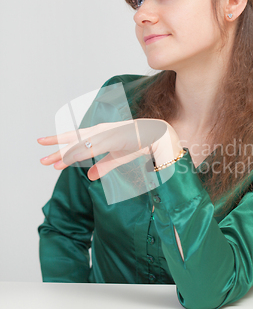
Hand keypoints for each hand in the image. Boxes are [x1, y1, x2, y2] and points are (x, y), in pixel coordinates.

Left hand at [38, 119, 182, 180]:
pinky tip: (69, 158)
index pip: (76, 140)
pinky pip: (93, 147)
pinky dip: (80, 152)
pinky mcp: (112, 137)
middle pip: (73, 138)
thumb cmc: (138, 145)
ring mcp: (105, 133)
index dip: (62, 148)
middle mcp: (100, 131)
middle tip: (40, 153)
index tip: (49, 158)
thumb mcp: (117, 158)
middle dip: (56, 146)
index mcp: (100, 135)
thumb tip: (90, 177)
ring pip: (80, 144)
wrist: (157, 137)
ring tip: (51, 162)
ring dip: (65, 153)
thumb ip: (103, 166)